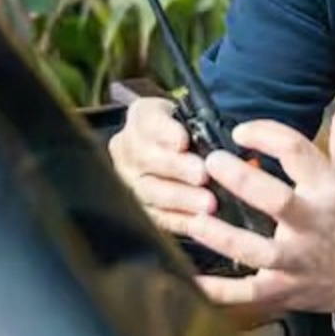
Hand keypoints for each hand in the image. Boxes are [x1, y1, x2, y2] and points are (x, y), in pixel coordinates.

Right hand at [108, 97, 214, 235]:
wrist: (182, 149)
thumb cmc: (190, 130)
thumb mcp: (194, 113)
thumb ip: (198, 121)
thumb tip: (203, 141)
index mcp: (141, 117)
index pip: (148, 121)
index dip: (165, 132)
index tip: (183, 141)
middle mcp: (127, 149)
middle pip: (145, 159)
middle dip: (176, 168)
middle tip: (202, 174)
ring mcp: (129, 180)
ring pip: (149, 191)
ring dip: (181, 198)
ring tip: (207, 203)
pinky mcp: (139, 208)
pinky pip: (157, 217)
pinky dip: (181, 221)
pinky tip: (201, 222)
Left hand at [189, 92, 334, 313]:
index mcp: (329, 190)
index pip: (298, 153)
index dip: (267, 135)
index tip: (241, 131)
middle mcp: (312, 225)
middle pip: (277, 201)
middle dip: (242, 181)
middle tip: (211, 162)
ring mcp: (295, 261)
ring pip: (256, 251)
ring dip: (223, 236)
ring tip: (195, 219)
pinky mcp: (281, 288)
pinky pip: (246, 293)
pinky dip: (218, 292)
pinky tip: (191, 281)